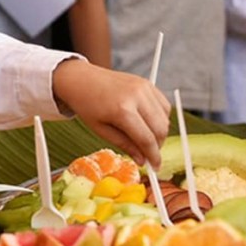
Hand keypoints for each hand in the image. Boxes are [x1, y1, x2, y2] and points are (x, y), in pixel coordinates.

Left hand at [52, 59, 170, 168]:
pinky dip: (161, 117)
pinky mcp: (147, 83)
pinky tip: (148, 123)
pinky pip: (164, 105)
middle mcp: (137, 96)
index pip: (146, 139)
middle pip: (160, 129)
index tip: (154, 167)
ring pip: (165, 118)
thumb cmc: (86, 104)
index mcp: (122, 110)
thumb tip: (142, 160)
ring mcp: (144, 87)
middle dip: (158, 145)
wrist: (80, 79)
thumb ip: (124, 144)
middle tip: (149, 154)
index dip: (153, 156)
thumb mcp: (100, 129)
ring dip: (160, 132)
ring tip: (145, 138)